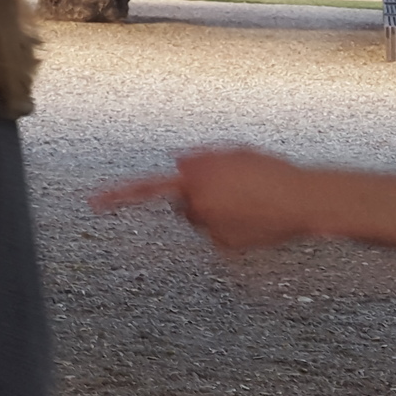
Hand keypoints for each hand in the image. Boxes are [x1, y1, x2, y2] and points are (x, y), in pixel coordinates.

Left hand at [92, 147, 314, 250]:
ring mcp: (210, 227)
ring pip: (201, 219)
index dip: (119, 195)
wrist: (301, 199)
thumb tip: (181, 162)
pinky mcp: (224, 244)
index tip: (94, 203)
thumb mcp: (232, 152)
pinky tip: (253, 216)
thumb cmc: (271, 170)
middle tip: (228, 188)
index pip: (149, 186)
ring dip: (215, 210)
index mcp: (195, 177)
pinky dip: (231, 227)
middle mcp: (197, 204)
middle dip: (197, 196)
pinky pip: (218, 234)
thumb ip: (201, 158)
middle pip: (182, 202)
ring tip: (247, 200)